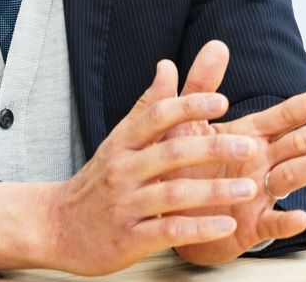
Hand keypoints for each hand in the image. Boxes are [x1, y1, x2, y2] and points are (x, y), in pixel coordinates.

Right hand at [43, 58, 262, 274]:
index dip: (189, 107)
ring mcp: (126, 205)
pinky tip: (225, 225)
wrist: (58, 226)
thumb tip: (167, 66)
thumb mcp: (119, 140)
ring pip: (173, 194)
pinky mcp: (129, 238)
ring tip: (248, 189)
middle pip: (170, 153)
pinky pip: (168, 231)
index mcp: (122, 142)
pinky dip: (198, 228)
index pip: (156, 116)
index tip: (221, 101)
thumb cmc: (98, 180)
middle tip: (247, 145)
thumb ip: (148, 106)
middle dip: (212, 148)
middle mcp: (123, 170)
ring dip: (213, 191)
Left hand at [163, 40, 305, 265]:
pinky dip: (285, 221)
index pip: (286, 115)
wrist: (161, 210)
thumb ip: (199, 86)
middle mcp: (260, 162)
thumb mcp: (183, 119)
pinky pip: (269, 223)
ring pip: (294, 176)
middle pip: (303, 142)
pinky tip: (301, 215)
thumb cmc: (177, 163)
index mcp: (248, 135)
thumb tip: (215, 44)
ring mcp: (259, 193)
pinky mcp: (248, 226)